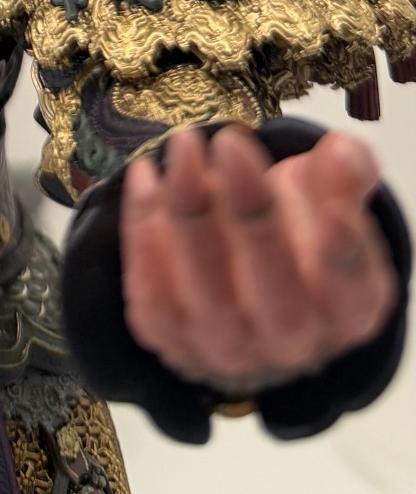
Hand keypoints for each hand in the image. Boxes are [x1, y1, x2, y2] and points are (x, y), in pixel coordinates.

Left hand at [120, 124, 397, 397]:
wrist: (249, 279)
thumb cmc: (301, 227)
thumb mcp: (331, 195)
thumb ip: (345, 172)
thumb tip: (340, 153)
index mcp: (349, 310)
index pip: (351, 290)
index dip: (344, 254)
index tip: (333, 209)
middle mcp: (293, 345)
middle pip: (276, 297)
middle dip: (251, 215)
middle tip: (230, 142)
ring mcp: (229, 352)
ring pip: (206, 298)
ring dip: (189, 215)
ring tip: (184, 145)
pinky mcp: (173, 341)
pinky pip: (151, 298)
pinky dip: (143, 233)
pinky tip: (146, 176)